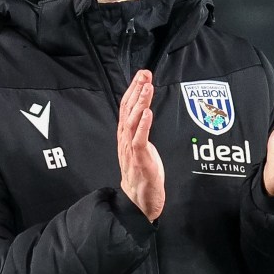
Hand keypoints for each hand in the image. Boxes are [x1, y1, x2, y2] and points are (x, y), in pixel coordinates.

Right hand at [117, 70, 164, 220]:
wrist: (139, 199)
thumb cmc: (142, 172)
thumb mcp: (141, 145)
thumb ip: (140, 129)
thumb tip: (144, 111)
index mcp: (125, 134)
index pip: (126, 107)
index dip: (133, 89)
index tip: (141, 74)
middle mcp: (125, 139)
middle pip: (128, 110)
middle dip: (136, 90)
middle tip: (144, 74)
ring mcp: (131, 149)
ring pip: (132, 121)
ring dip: (140, 103)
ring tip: (147, 87)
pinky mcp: (139, 160)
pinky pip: (139, 140)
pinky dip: (143, 125)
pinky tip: (147, 113)